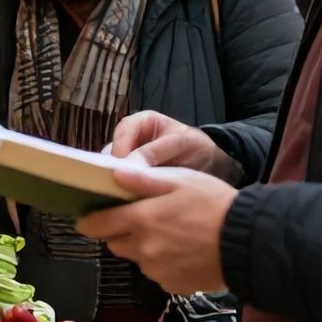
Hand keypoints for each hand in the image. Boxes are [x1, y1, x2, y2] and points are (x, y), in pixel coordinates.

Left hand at [75, 164, 235, 294]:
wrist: (250, 242)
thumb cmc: (214, 204)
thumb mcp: (179, 181)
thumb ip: (142, 180)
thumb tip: (111, 174)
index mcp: (141, 220)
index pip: (97, 225)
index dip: (88, 221)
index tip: (86, 218)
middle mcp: (143, 249)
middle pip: (115, 243)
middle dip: (120, 232)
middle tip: (141, 219)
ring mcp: (157, 271)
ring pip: (136, 258)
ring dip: (142, 247)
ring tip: (170, 234)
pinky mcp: (173, 285)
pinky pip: (157, 273)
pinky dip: (162, 263)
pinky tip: (183, 251)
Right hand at [111, 111, 240, 182]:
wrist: (209, 162)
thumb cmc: (194, 146)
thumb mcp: (179, 144)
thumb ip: (154, 152)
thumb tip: (129, 167)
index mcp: (140, 122)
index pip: (122, 132)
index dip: (119, 151)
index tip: (120, 171)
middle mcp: (130, 138)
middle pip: (112, 151)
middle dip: (114, 168)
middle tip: (118, 186)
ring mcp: (130, 157)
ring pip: (113, 167)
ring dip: (117, 181)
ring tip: (121, 195)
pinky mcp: (132, 174)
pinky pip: (122, 180)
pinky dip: (124, 189)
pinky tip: (127, 199)